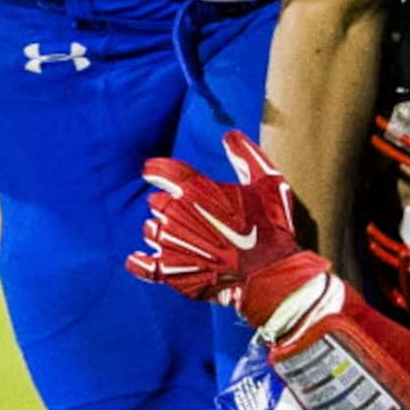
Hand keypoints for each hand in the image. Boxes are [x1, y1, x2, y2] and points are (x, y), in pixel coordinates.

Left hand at [128, 131, 318, 320]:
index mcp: (196, 189)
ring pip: (151, 230)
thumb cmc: (271, 227)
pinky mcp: (171, 272)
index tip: (149, 170)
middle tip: (189, 214)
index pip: (162, 171)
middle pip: (157, 202)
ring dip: (161, 231)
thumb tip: (230, 135)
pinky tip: (138, 259)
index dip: (154, 169)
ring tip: (184, 239)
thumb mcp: (269, 183)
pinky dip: (139, 262)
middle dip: (168, 204)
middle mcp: (177, 214)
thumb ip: (247, 156)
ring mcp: (171, 244)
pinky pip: (144, 266)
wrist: (269, 273)